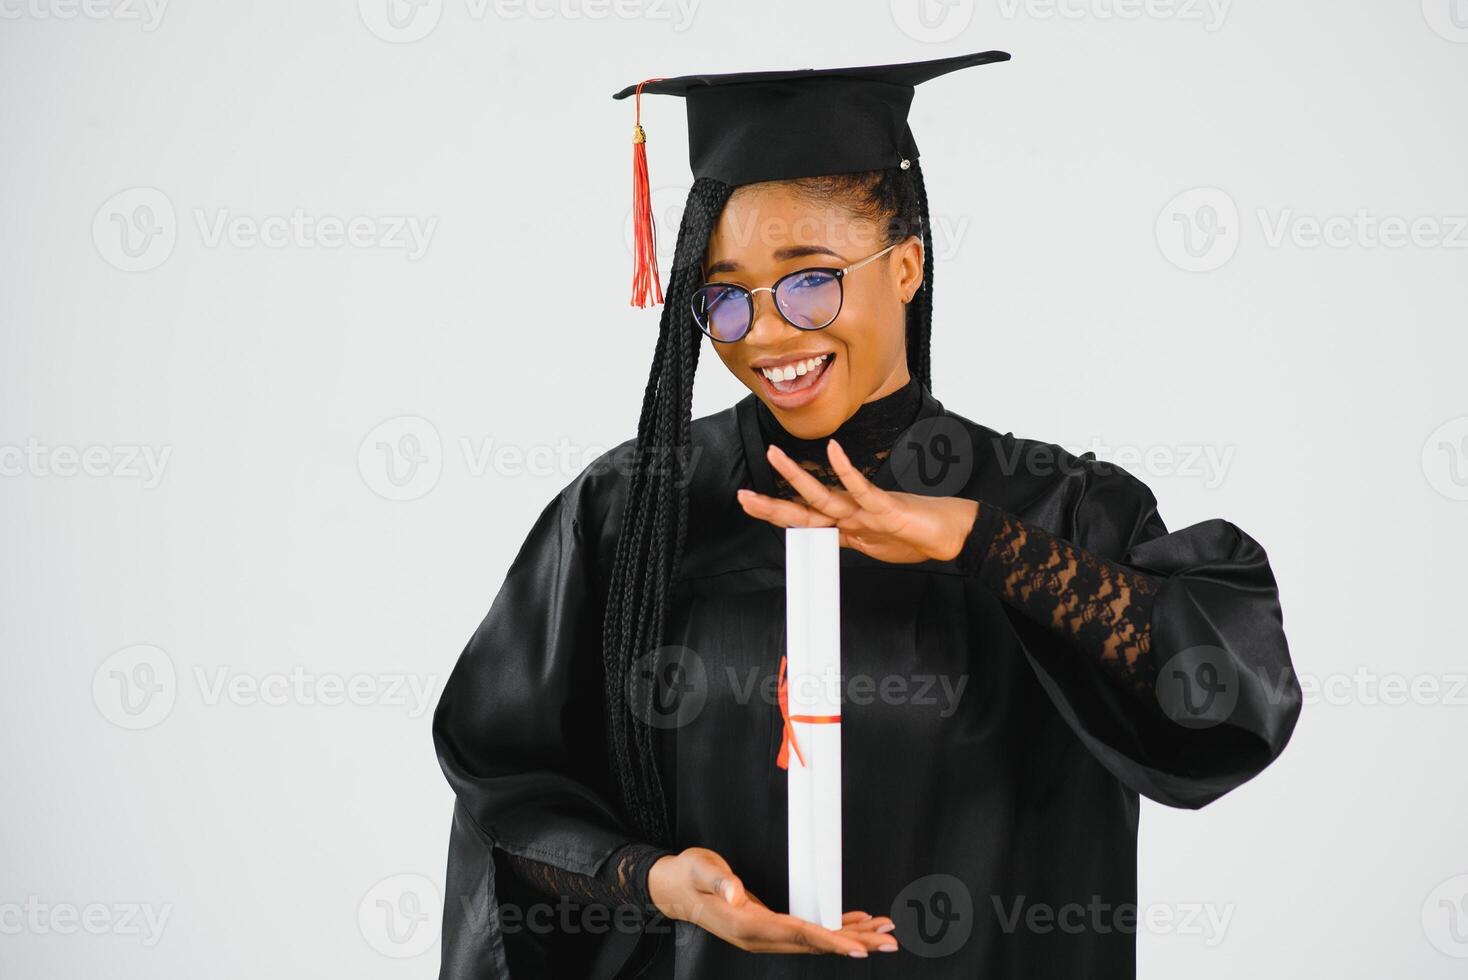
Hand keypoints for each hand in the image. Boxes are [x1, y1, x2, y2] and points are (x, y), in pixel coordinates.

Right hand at [647, 847, 898, 957]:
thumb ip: (720, 881)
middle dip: (854, 942)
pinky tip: (855, 924)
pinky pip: (807, 932)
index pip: (797, 934)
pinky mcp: (769, 927)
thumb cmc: (689, 876)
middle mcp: (759, 936)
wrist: (674, 889)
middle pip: (814, 943)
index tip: (859, 949)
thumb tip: (737, 894)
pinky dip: (833, 928)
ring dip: (850, 936)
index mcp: (746, 925)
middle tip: (889, 941)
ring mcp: (765, 935)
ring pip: (815, 940)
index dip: (830, 941)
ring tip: (883, 932)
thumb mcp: (701, 869)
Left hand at [737, 440, 979, 563]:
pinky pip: (864, 489)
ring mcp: (867, 510)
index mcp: (847, 525)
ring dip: (796, 478)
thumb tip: (833, 541)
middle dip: (771, 505)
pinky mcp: (887, 508)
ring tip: (774, 456)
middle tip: (741, 497)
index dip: (777, 515)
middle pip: (804, 509)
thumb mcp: (876, 546)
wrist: (951, 532)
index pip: (805, 521)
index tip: (750, 505)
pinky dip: (848, 471)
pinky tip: (834, 450)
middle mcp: (852, 514)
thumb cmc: (917, 535)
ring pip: (825, 494)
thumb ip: (852, 541)